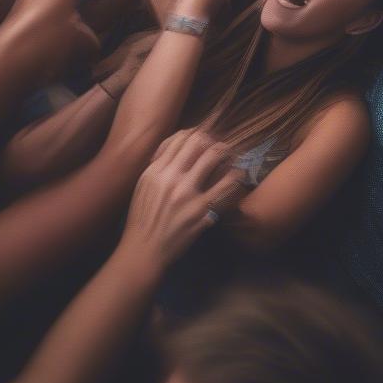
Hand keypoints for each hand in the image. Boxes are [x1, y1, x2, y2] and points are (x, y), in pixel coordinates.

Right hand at [120, 128, 242, 269]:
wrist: (144, 249)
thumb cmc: (143, 217)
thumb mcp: (144, 186)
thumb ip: (159, 165)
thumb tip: (178, 148)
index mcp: (156, 170)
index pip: (180, 139)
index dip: (196, 133)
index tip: (206, 137)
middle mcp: (171, 177)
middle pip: (198, 142)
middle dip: (213, 139)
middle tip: (221, 144)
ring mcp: (187, 193)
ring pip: (213, 156)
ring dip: (225, 151)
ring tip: (231, 154)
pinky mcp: (201, 209)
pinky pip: (225, 185)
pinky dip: (234, 176)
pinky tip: (238, 174)